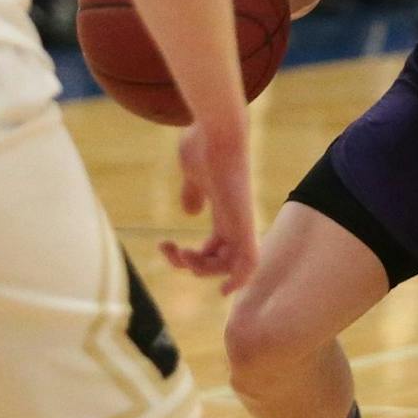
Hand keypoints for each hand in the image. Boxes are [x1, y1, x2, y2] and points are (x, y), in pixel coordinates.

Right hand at [160, 120, 257, 293]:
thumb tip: (190, 212)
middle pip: (221, 259)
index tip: (171, 250)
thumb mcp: (193, 173)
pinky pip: (250, 261)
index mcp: (224, 209)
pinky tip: (225, 290)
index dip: (200, 258)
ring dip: (202, 270)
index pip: (218, 246)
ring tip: (181, 253)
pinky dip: (240, 279)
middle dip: (192, 264)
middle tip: (167, 246)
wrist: (217, 127)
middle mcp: (236, 219)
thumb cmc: (203, 143)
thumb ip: (194, 192)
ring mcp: (241, 221)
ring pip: (231, 265)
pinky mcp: (244, 221)